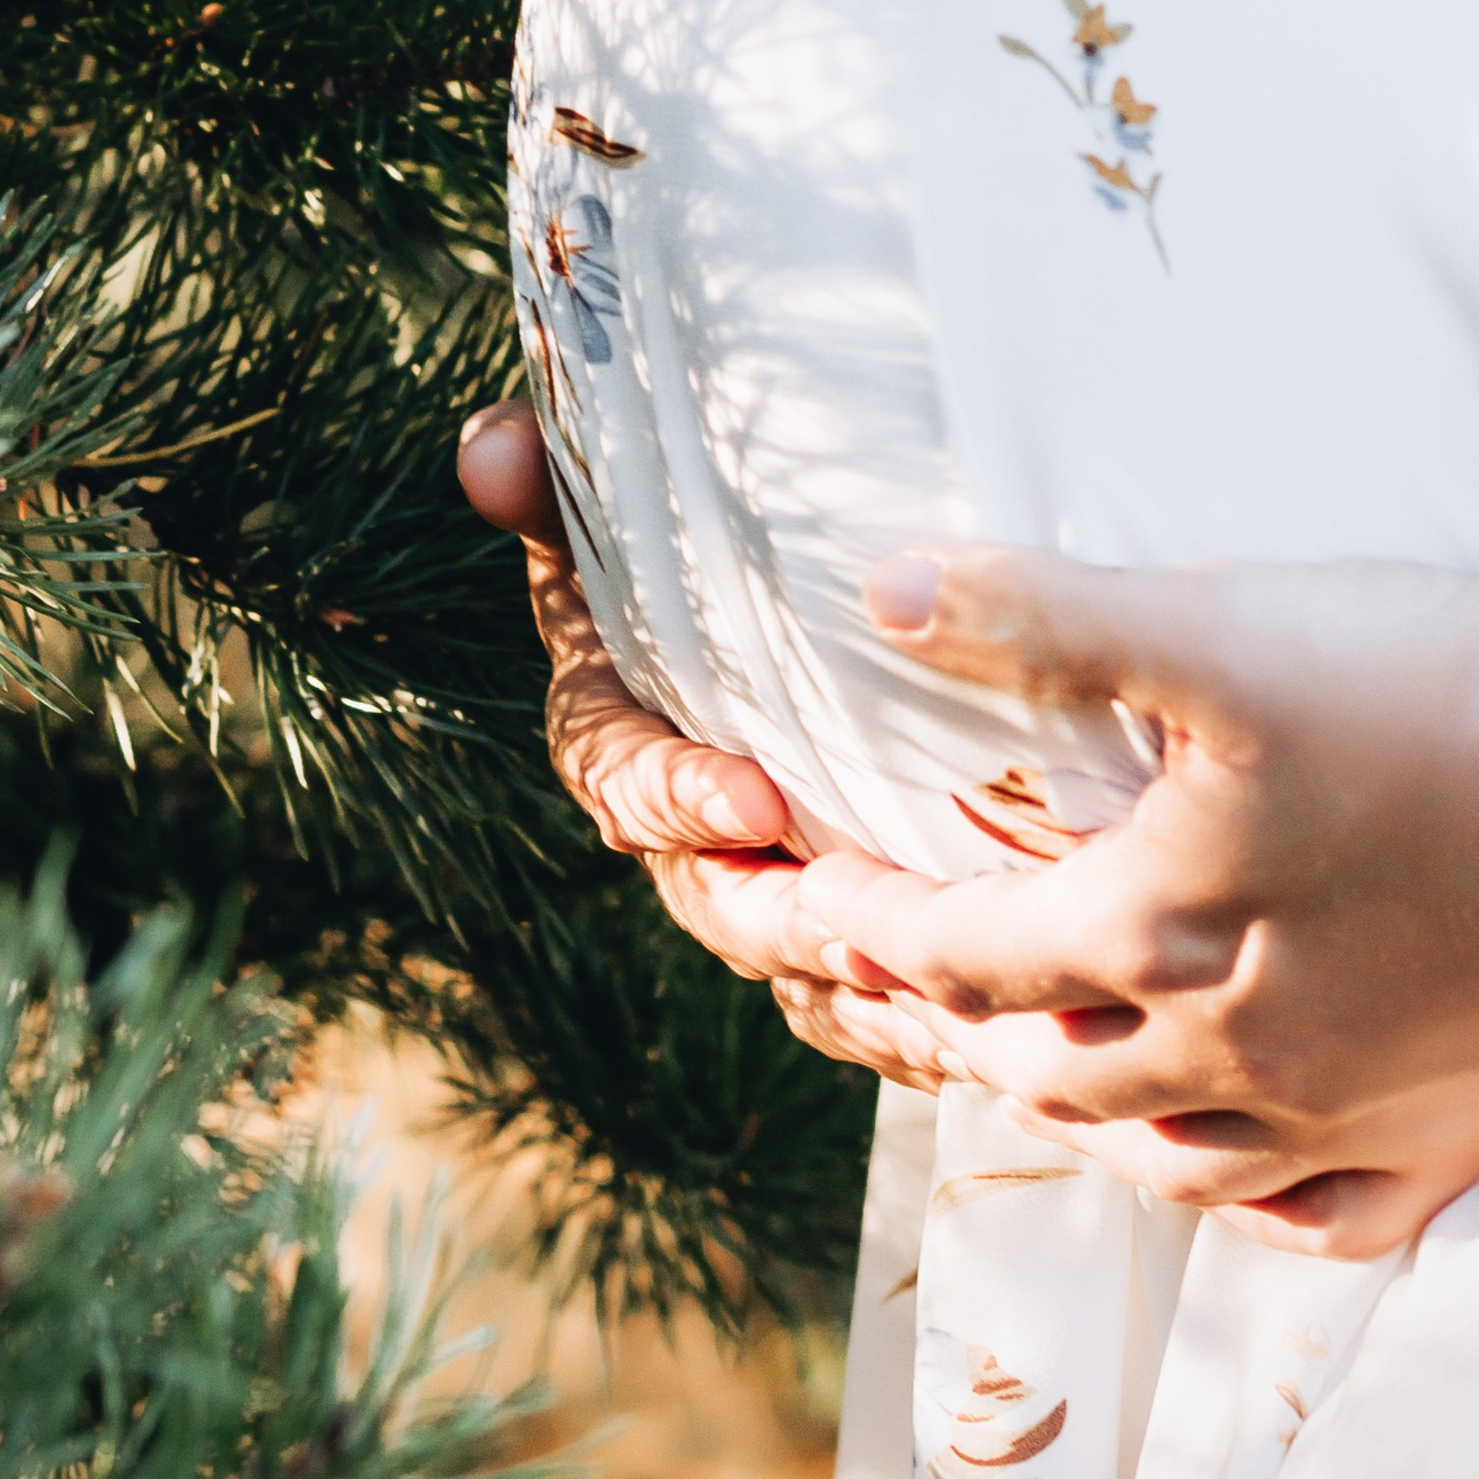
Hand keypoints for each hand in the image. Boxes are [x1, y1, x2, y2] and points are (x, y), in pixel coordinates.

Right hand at [455, 400, 951, 1091]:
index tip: (753, 797)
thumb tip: (488, 449)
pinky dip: (923, 1029)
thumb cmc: (701, 554)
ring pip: (806, 977)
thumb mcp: (624, 510)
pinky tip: (990, 1028)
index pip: (626, 785)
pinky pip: (877, 1012)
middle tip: (861, 919)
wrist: (810, 620)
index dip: (681, 799)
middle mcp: (694, 841)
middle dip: (788, 923)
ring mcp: (774, 899)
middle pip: (726, 906)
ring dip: (864, 994)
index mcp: (625, 744)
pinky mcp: (856, 940)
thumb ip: (561, 480)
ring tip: (936, 989)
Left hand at [797, 545, 1478, 1257]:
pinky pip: (1310, 1219)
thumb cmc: (1463, 703)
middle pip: (1033, 1062)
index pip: (950, 951)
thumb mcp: (1230, 631)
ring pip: (1156, 1154)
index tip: (783, 901)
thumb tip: (877, 590)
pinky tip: (1222, 1171)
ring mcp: (1345, 1120)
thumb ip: (1047, 613)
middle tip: (869, 987)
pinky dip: (1236, 1198)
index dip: (854, 925)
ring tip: (1018, 1071)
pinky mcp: (1455, 1148)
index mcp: (1155, 933)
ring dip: (1062, 1112)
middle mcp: (1231, 1053)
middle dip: (929, 1022)